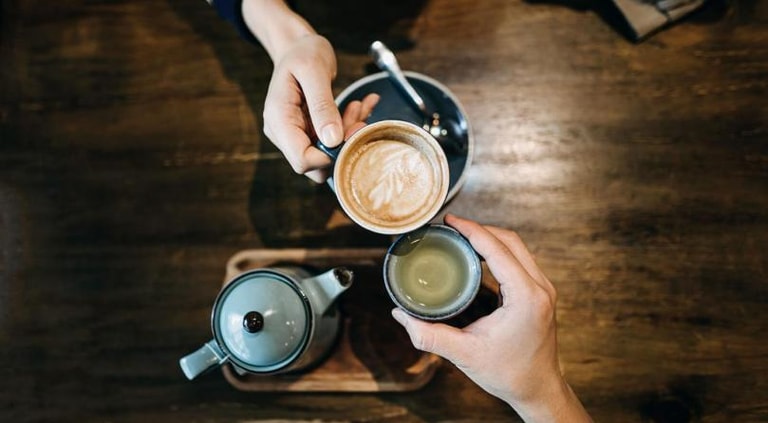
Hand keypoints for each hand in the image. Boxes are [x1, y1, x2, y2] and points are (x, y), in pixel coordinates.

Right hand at [262, 34, 378, 181]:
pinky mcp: (309, 132)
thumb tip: (333, 140)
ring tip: (359, 106)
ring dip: (348, 134)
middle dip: (343, 144)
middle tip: (359, 116)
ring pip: (327, 154)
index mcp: (278, 119)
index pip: (302, 160)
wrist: (300, 47)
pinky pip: (332, 141)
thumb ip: (322, 105)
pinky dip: (348, 126)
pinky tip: (359, 106)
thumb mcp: (313, 70)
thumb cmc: (304, 53)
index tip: (351, 132)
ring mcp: (296, 134)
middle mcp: (283, 133)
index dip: (330, 155)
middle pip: (316, 162)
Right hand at [391, 214, 590, 421]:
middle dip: (480, 228)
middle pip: (510, 240)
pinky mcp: (541, 294)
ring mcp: (544, 289)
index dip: (472, 230)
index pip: (497, 249)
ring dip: (491, 237)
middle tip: (451, 226)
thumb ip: (429, 335)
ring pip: (518, 247)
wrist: (537, 389)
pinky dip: (500, 250)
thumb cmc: (508, 373)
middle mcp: (540, 288)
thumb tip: (401, 316)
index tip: (450, 221)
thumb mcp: (464, 354)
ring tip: (462, 236)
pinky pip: (521, 260)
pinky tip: (480, 254)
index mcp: (526, 297)